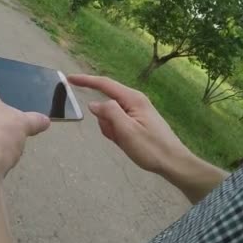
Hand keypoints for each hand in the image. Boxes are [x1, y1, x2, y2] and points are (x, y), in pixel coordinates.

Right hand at [67, 74, 192, 177]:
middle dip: (105, 121)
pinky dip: (117, 134)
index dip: (86, 81)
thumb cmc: (151, 148)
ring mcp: (136, 112)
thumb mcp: (126, 130)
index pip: (104, 84)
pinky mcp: (137, 122)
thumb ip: (109, 113)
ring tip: (125, 142)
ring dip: (111, 130)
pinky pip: (117, 125)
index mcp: (133, 99)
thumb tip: (93, 104)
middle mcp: (134, 101)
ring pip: (110, 117)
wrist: (173, 163)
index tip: (69, 79)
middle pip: (106, 105)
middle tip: (117, 137)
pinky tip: (127, 143)